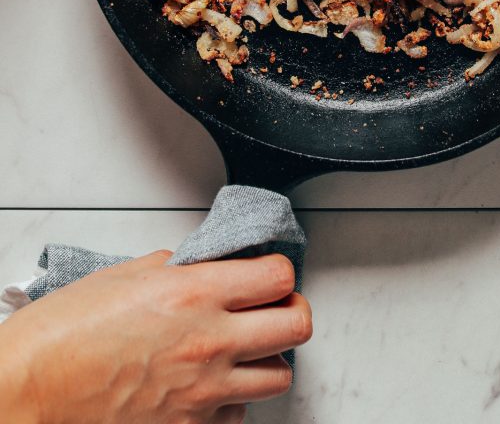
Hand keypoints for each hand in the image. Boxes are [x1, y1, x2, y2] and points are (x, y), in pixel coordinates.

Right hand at [0, 249, 311, 423]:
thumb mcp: (126, 275)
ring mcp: (203, 392)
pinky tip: (207, 384)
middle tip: (271, 306)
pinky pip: (237, 414)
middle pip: (297, 325)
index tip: (267, 273)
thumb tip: (206, 265)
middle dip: (289, 311)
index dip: (278, 271)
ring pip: (279, 376)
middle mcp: (209, 342)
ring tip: (240, 347)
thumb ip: (179, 267)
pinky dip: (231, 400)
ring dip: (265, 357)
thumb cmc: (63, 334)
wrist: (27, 393)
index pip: (279, 276)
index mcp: (194, 293)